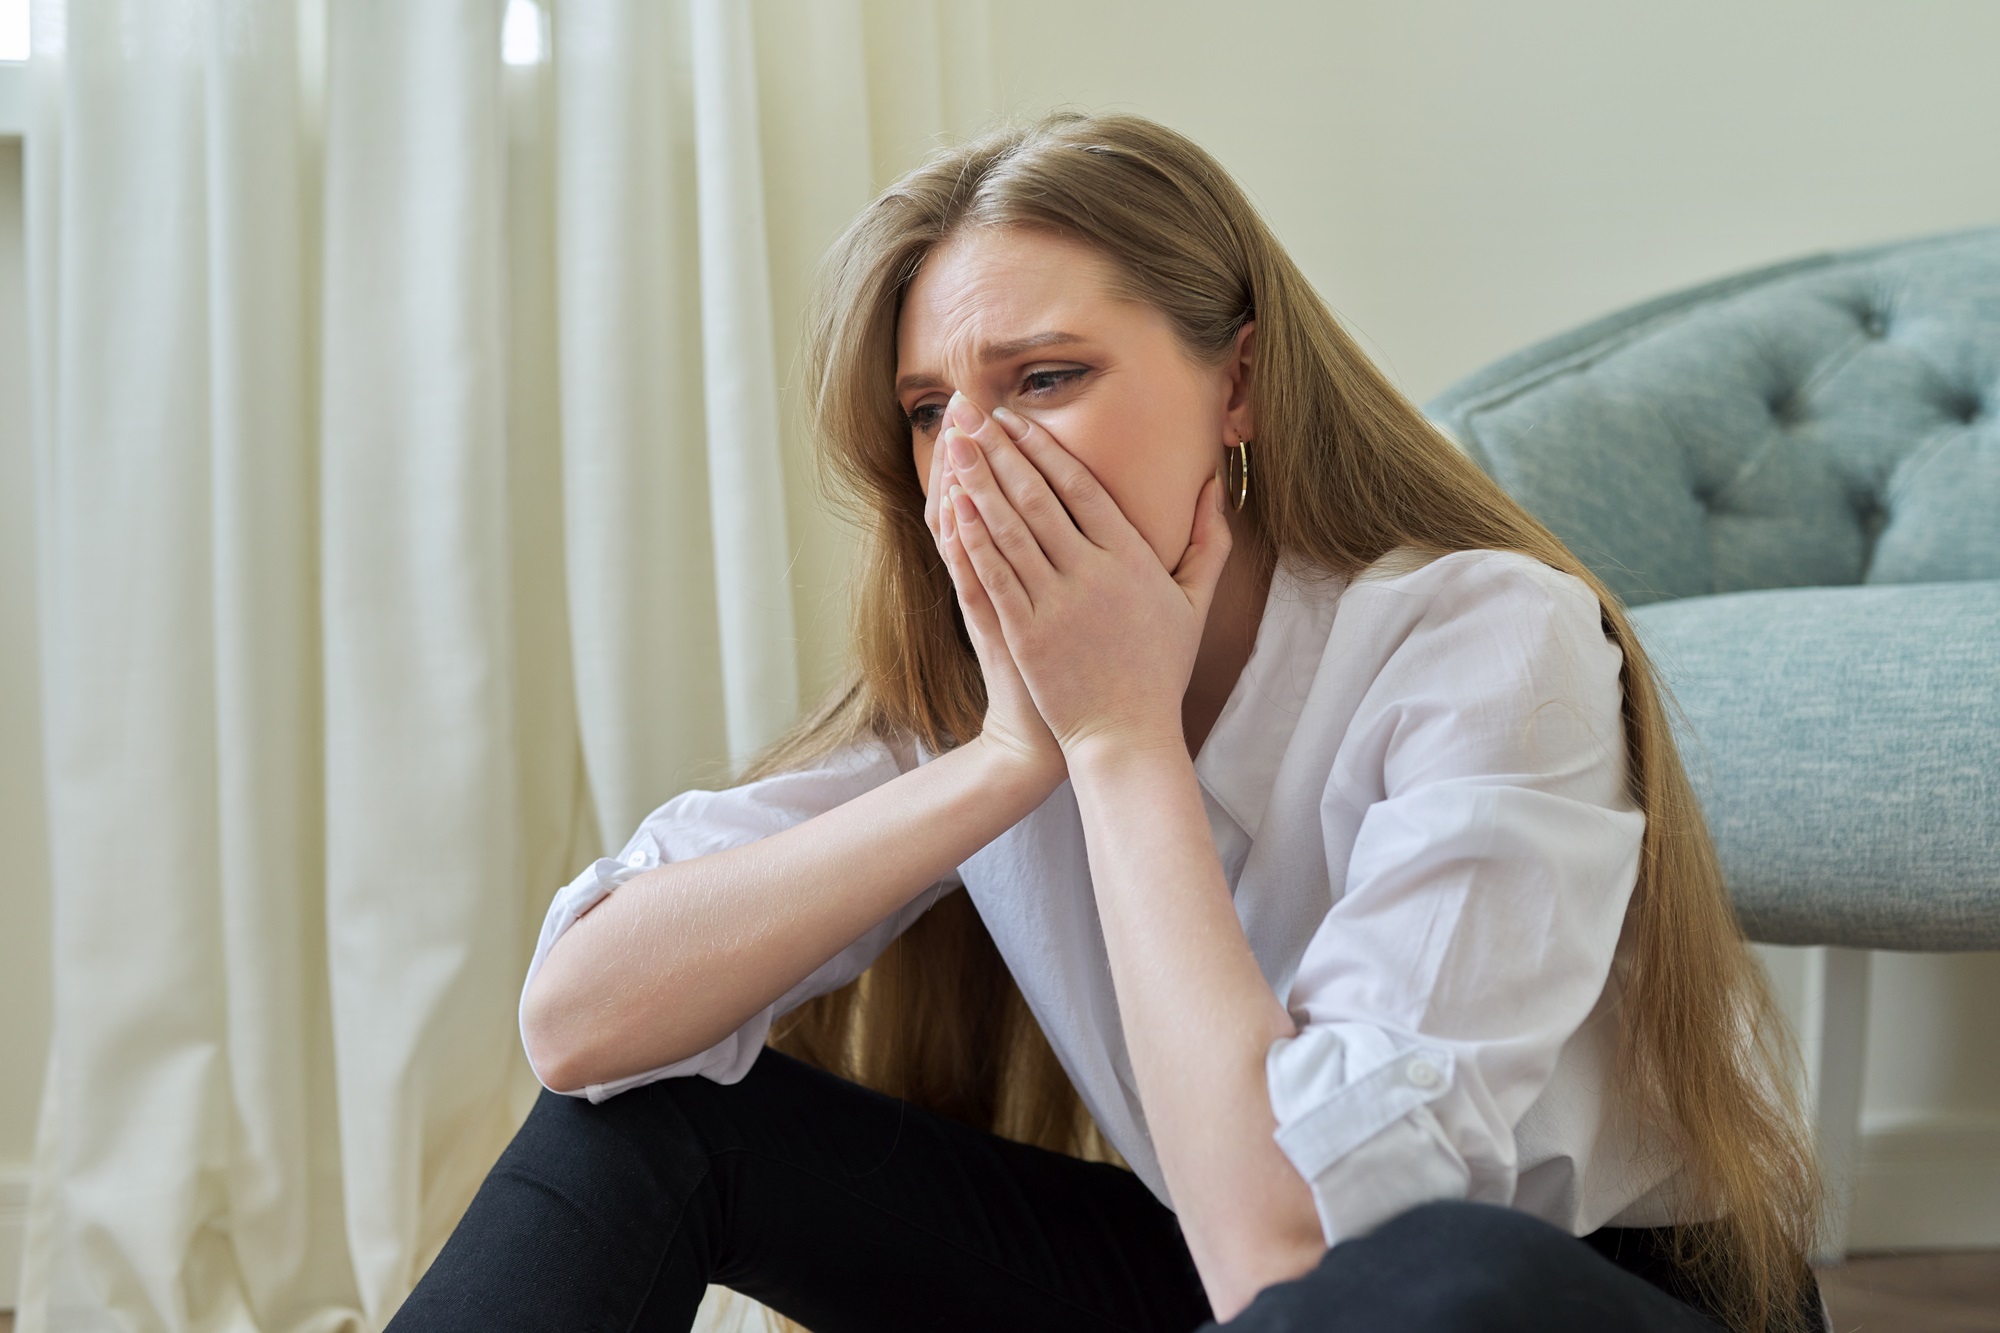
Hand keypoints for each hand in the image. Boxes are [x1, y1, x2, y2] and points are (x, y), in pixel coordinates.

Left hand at [936, 393, 1232, 760]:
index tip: (1016, 421)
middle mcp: (1093, 574)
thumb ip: (1208, 540)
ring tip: (956, 446)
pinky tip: (952, 508)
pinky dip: (972, 538)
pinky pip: (994, 575)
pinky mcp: (1027, 634)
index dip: (1045, 449)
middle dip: (1002, 452)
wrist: (1127, 735)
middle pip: (1039, 499)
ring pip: (1011, 530)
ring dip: (979, 483)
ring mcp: (1056, 604)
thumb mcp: (1195, 601)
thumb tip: (1215, 485)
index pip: (1083, 488)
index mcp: (1132, 559)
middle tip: (972, 415)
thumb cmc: (1161, 669)